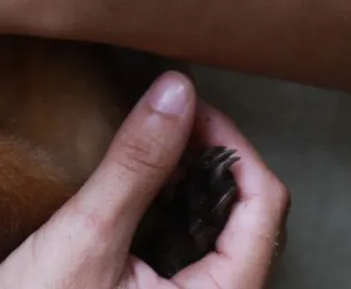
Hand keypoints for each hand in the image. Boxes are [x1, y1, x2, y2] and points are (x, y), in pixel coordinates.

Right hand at [0, 71, 286, 287]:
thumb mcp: (85, 238)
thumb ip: (135, 165)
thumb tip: (174, 94)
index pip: (265, 204)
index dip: (232, 145)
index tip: (188, 107)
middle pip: (253, 217)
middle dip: (214, 161)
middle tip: (168, 120)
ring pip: (227, 234)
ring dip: (195, 185)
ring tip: (155, 150)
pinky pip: (199, 255)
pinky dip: (179, 215)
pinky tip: (145, 195)